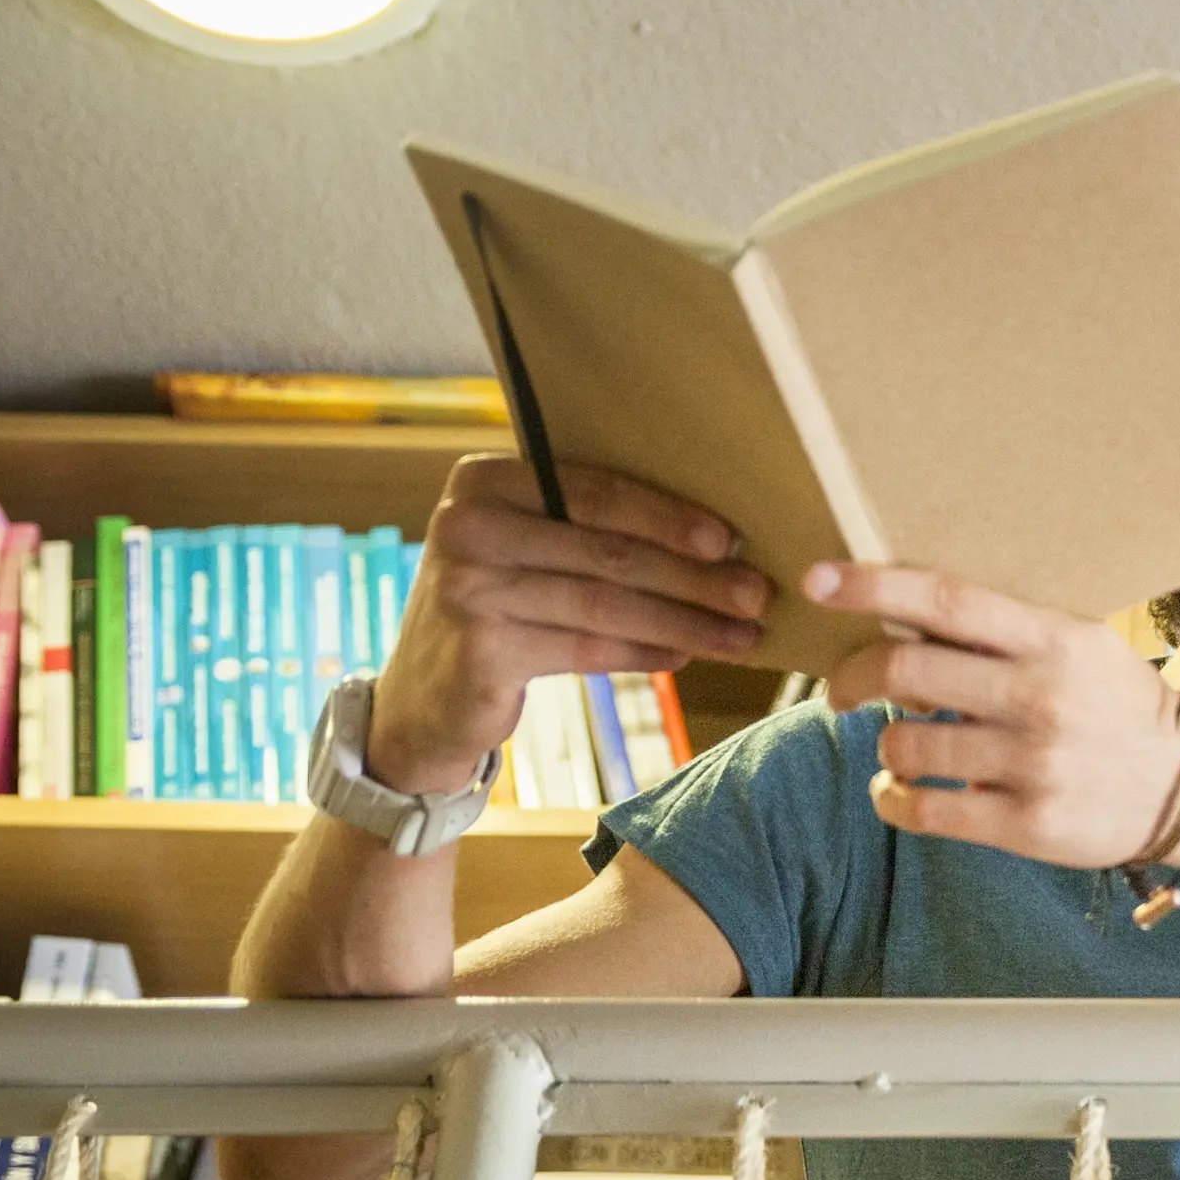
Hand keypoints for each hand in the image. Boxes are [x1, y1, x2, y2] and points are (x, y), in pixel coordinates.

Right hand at [367, 458, 769, 792]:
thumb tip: (715, 535)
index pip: (595, 491)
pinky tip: (686, 655)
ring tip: (742, 634)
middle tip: (757, 594)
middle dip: (694, 575)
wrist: (422, 699)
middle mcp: (467, 527)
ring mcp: (468, 590)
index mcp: (483, 481)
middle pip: (608, 550)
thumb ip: (586, 527)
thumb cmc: (498, 607)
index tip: (732, 539)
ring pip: (606, 603)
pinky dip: (645, 652)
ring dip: (685, 620)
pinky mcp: (480, 651)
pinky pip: (587, 648)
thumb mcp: (524, 548)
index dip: (670, 516)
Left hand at [810, 562, 1179, 867]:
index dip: (874, 587)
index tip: (820, 580)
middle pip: (905, 673)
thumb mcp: (1081, 648)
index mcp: (1053, 640)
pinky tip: (898, 792)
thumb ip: (1006, 634)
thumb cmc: (1120, 707)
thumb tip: (903, 621)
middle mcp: (1040, 698)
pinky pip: (925, 810)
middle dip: (851, 679)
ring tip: (900, 747)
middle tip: (840, 690)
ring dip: (886, 747)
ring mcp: (1032, 764)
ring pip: (906, 747)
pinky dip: (893, 799)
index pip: (946, 602)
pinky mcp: (1027, 824)